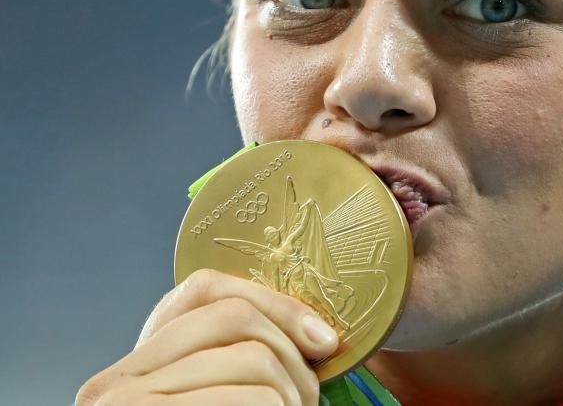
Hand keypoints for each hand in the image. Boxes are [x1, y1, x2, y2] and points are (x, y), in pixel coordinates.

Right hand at [75, 269, 338, 404]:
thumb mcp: (222, 400)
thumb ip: (238, 366)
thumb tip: (320, 339)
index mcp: (136, 365)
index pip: (207, 289)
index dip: (276, 305)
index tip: (326, 341)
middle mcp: (115, 380)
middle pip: (236, 319)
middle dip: (292, 359)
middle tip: (307, 404)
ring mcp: (126, 403)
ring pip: (254, 360)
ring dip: (294, 396)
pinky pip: (256, 399)